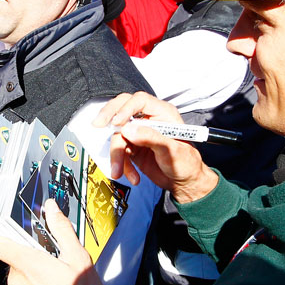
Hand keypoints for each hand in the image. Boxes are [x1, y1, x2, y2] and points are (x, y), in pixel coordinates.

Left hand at [0, 200, 111, 284]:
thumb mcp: (79, 258)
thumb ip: (61, 230)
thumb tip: (51, 209)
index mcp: (27, 264)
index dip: (6, 234)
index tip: (21, 232)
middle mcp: (16, 280)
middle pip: (11, 256)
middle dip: (29, 252)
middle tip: (52, 255)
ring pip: (17, 273)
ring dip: (32, 270)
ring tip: (57, 275)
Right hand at [94, 92, 214, 201]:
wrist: (184, 183)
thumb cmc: (186, 164)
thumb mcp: (172, 151)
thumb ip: (152, 138)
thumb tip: (129, 130)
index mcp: (163, 114)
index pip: (140, 101)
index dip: (126, 108)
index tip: (117, 122)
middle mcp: (149, 121)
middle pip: (123, 109)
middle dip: (109, 116)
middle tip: (98, 124)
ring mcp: (139, 134)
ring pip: (118, 136)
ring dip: (117, 155)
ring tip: (119, 171)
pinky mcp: (132, 147)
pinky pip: (119, 152)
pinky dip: (122, 165)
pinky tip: (133, 176)